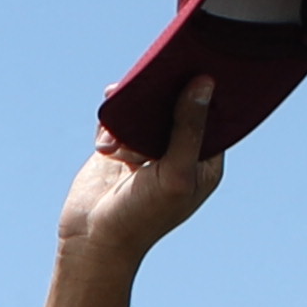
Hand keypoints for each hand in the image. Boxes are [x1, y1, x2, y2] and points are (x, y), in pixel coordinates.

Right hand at [58, 73, 222, 273]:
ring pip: (145, 108)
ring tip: (120, 139)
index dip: (206, 91)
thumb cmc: (142, 217)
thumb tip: (204, 83)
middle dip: (164, 94)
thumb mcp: (175, 172)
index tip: (198, 65)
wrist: (93, 242)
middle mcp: (177, 151)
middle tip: (153, 78)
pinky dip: (111, 125)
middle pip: (177, 104)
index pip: (212, 114)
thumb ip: (189, 128)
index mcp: (203, 161)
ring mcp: (146, 149)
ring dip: (131, 113)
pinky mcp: (117, 148)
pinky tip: (106, 146)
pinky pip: (118, 118)